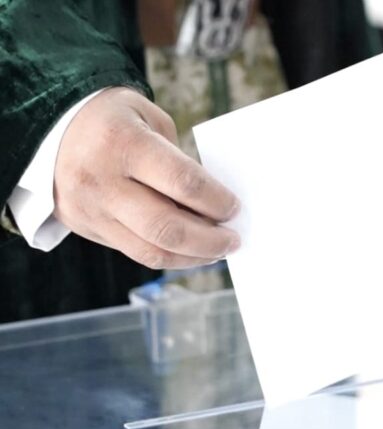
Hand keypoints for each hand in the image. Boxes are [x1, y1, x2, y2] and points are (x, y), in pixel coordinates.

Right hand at [54, 87, 240, 268]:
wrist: (48, 128)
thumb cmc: (113, 120)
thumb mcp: (149, 118)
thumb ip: (180, 159)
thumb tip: (213, 203)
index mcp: (123, 143)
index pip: (182, 183)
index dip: (216, 201)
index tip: (235, 208)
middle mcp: (102, 181)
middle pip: (166, 227)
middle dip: (209, 240)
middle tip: (233, 240)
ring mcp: (90, 210)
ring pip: (151, 251)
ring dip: (192, 257)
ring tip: (217, 252)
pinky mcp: (85, 228)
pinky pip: (135, 252)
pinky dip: (168, 257)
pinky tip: (189, 251)